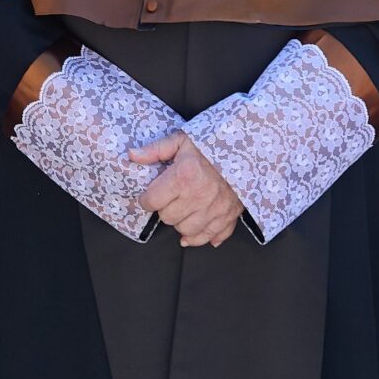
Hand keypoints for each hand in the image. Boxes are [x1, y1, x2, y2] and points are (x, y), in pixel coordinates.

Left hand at [130, 132, 243, 247]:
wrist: (246, 150)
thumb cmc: (210, 145)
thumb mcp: (181, 140)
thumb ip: (155, 150)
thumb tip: (132, 155)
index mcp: (183, 176)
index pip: (152, 201)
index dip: (147, 198)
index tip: (150, 195)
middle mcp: (199, 196)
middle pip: (167, 218)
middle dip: (164, 209)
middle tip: (170, 198)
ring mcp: (215, 209)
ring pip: (185, 230)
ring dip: (180, 222)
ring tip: (183, 209)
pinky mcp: (229, 217)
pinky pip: (209, 237)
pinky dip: (199, 238)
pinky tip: (191, 234)